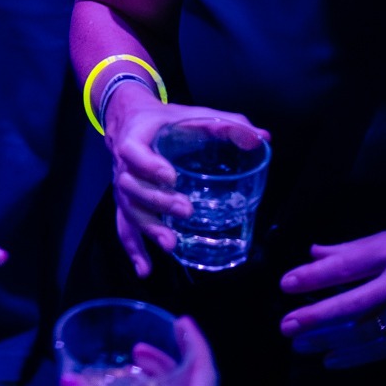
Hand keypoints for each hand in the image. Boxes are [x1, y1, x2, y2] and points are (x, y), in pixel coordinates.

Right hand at [105, 93, 267, 281]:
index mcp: (135, 139)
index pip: (133, 153)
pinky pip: (125, 229)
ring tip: (170, 245)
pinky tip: (146, 271)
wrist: (131, 120)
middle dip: (158, 202)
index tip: (171, 176)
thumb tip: (262, 138)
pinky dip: (134, 251)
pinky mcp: (127, 204)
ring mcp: (123, 189)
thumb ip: (227, 123)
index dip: (148, 166)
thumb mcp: (192, 114)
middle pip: (132, 188)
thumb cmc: (165, 120)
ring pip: (129, 212)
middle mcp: (124, 167)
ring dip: (149, 230)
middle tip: (186, 210)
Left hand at [276, 222, 385, 366]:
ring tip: (299, 345)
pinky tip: (331, 360)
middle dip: (315, 317)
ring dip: (328, 341)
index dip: (314, 276)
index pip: (345, 265)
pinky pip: (382, 349)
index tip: (287, 284)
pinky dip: (354, 357)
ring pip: (363, 332)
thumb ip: (353, 248)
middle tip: (286, 325)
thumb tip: (315, 252)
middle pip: (351, 304)